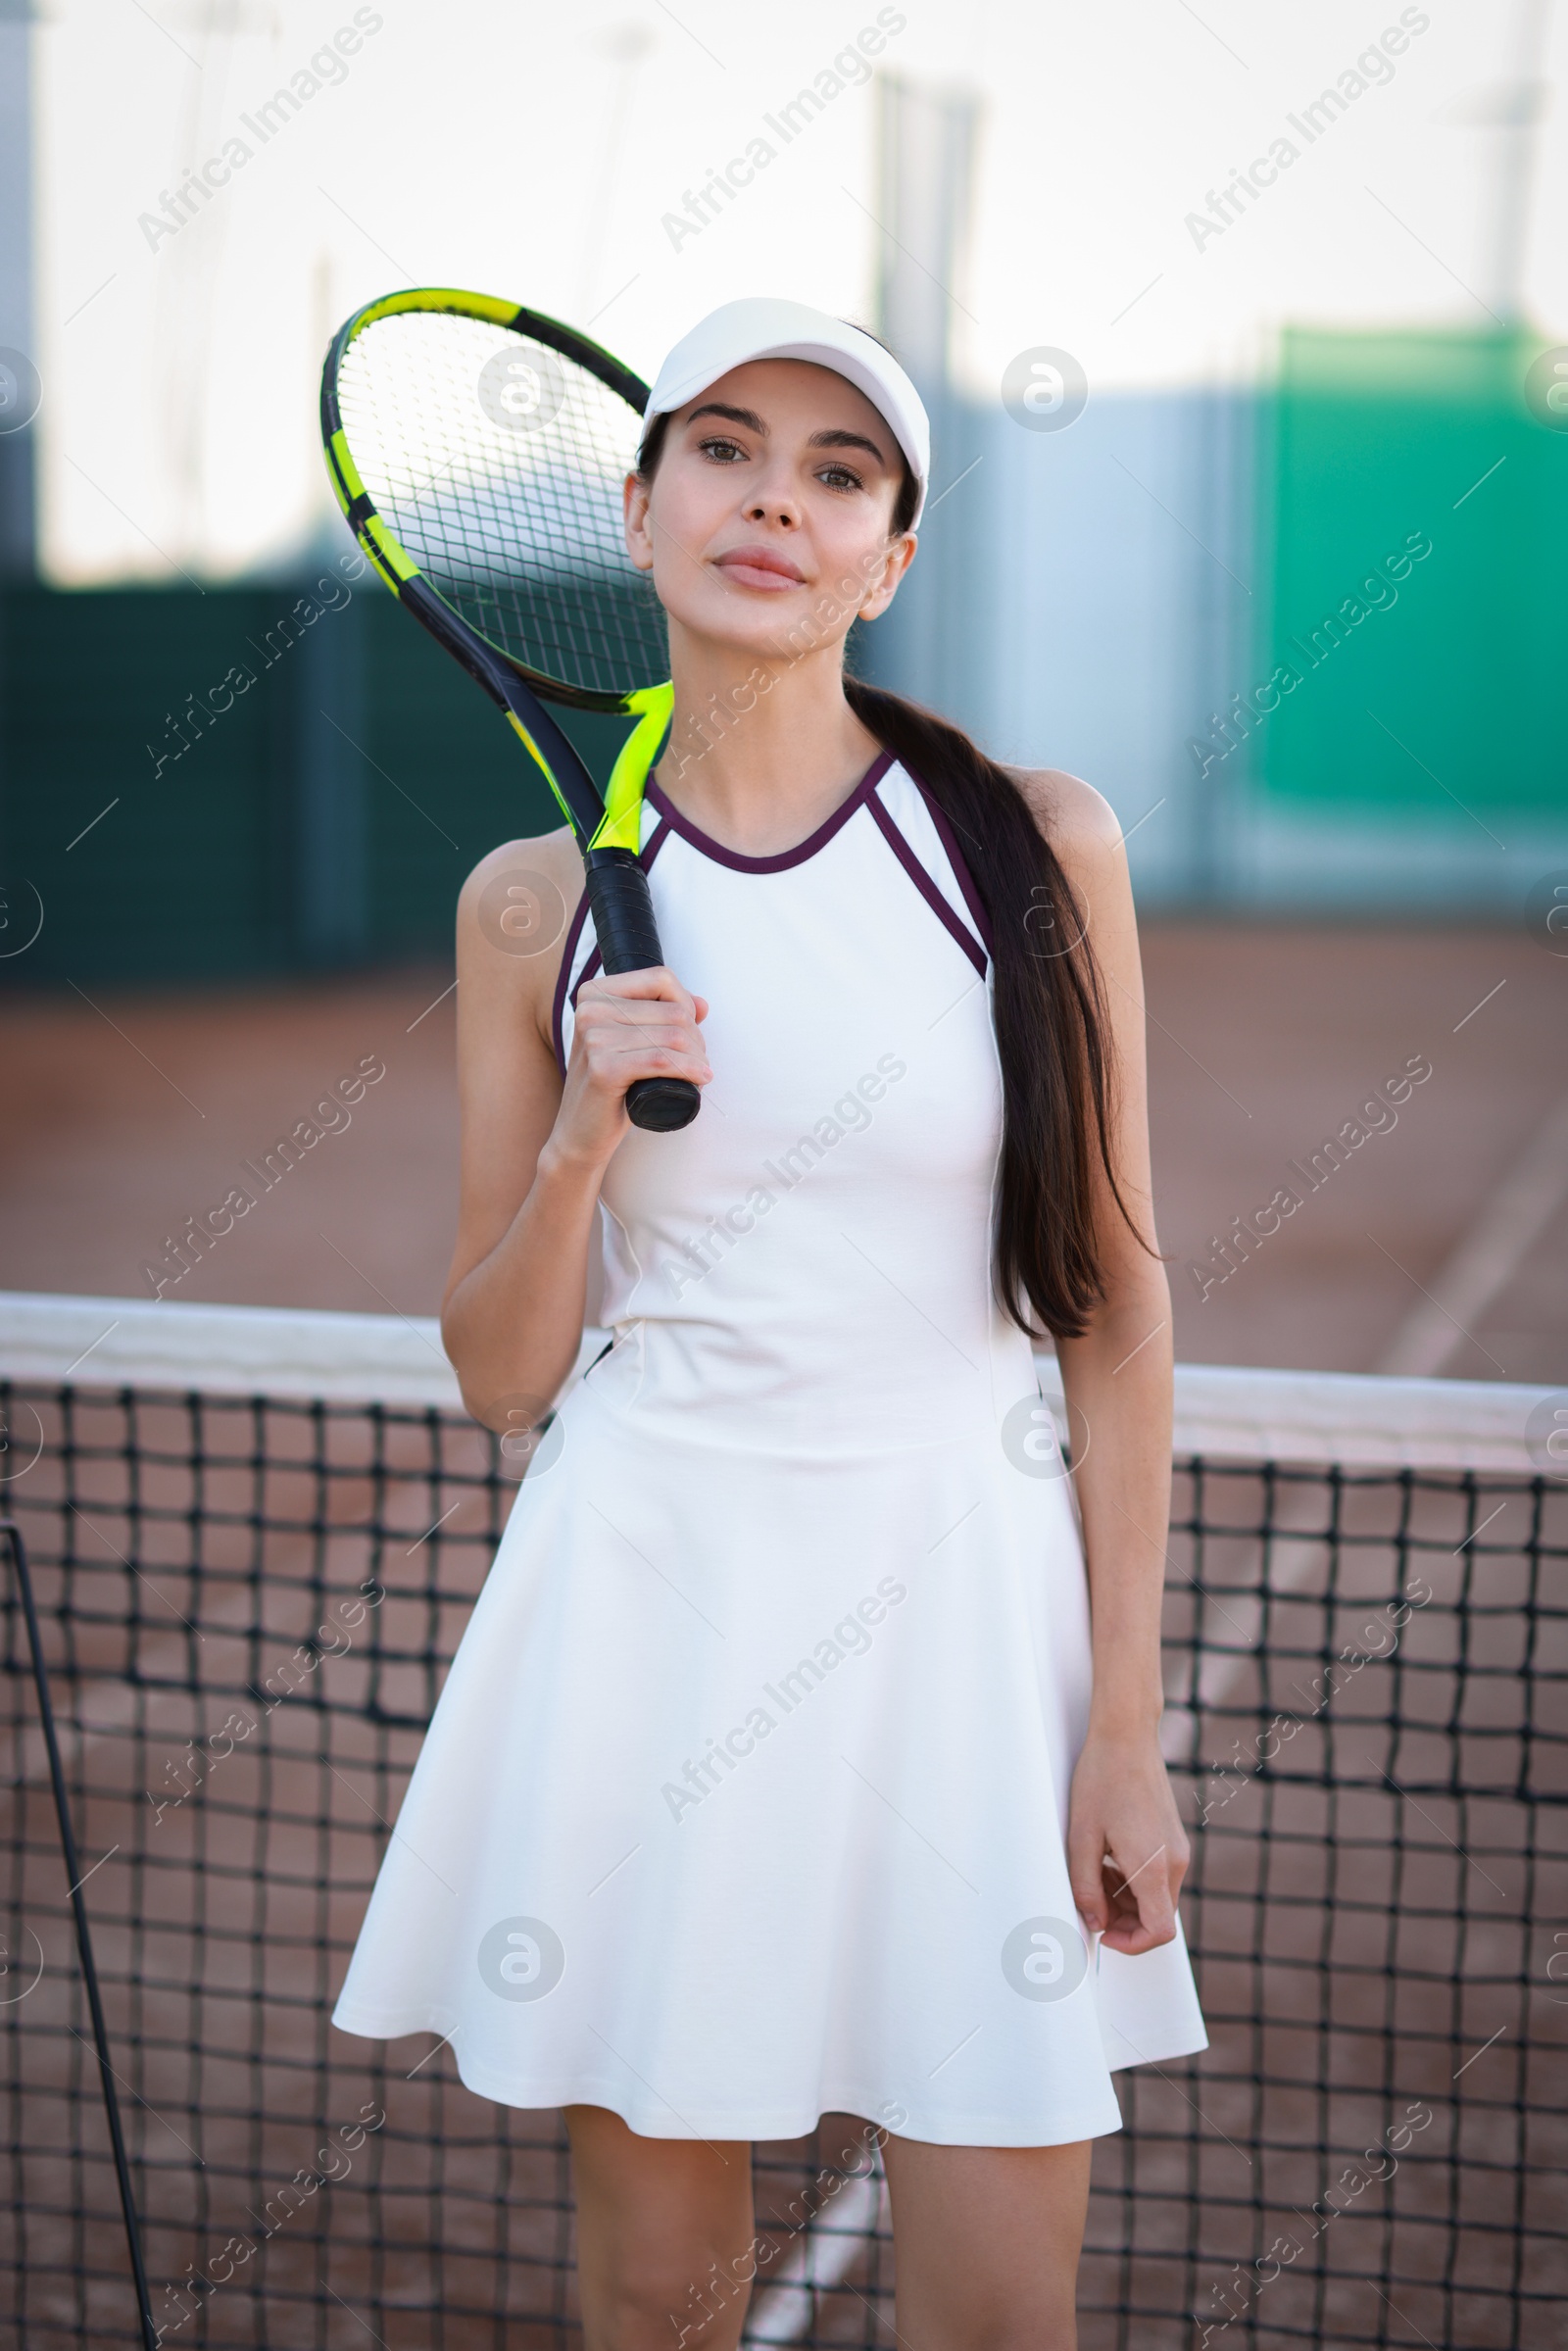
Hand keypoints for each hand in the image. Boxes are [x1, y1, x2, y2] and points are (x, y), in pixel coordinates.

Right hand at [554, 967, 710, 1166]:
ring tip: (698, 1074)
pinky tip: (698, 1080)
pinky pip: (662, 1061)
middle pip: (673, 1009)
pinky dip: (688, 1071)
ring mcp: (594, 1037)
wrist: (580, 1132)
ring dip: (697, 1058)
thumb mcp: (632, 1043)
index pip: (660, 978)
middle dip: (696, 1039)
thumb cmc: (610, 1087)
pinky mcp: (604, 1067)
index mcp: (594, 993)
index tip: (689, 1033)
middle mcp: (590, 1009)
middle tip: (697, 1063)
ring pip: (674, 1036)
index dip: (686, 1004)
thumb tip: (702, 1004)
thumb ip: (663, 1018)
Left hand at [1066, 1727, 1188, 1956]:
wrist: (1126, 1736)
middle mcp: (1174, 1862)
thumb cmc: (1101, 1779)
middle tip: (1089, 1899)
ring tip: (1092, 1872)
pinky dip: (1133, 1880)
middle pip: (1156, 1916)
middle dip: (1122, 1919)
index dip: (1131, 1944)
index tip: (1103, 1933)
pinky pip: (1157, 1876)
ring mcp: (1177, 1850)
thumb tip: (1094, 1923)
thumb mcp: (1081, 1837)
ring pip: (1156, 1897)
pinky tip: (1107, 1857)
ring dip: (1125, 1899)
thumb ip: (1085, 1888)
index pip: (1159, 1931)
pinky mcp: (1173, 1839)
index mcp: (1153, 1866)